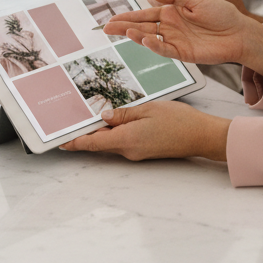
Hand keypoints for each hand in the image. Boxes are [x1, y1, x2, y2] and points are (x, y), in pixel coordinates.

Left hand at [58, 101, 229, 160]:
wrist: (202, 136)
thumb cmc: (179, 121)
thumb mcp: (149, 109)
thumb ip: (124, 114)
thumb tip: (104, 116)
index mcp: (127, 139)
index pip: (93, 143)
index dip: (75, 142)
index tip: (60, 141)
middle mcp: (129, 150)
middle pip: (101, 143)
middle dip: (88, 132)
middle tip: (75, 119)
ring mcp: (137, 153)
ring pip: (113, 142)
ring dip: (104, 131)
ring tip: (97, 114)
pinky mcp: (145, 151)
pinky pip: (124, 142)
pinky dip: (117, 133)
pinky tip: (119, 119)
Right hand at [104, 0, 262, 72]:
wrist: (240, 31)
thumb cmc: (222, 12)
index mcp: (172, 10)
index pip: (145, 13)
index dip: (128, 15)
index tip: (110, 17)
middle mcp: (170, 26)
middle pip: (142, 26)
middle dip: (123, 26)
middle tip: (105, 28)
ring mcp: (175, 40)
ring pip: (150, 38)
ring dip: (135, 35)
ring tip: (123, 30)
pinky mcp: (183, 53)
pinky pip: (164, 49)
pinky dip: (153, 45)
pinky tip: (143, 39)